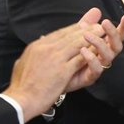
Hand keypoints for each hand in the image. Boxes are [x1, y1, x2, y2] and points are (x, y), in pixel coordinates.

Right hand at [4, 9, 123, 118]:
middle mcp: (46, 48)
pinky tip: (99, 51)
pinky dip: (91, 53)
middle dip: (86, 29)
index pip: (59, 33)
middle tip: (98, 25)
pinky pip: (80, 59)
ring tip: (102, 33)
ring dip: (92, 37)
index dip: (74, 28)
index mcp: (37, 45)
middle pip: (70, 35)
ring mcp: (55, 59)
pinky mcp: (63, 71)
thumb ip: (34, 51)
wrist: (20, 98)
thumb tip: (40, 40)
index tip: (84, 25)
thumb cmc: (21, 84)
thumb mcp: (24, 61)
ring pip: (77, 44)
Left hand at [65, 11, 123, 91]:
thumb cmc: (68, 57)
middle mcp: (103, 56)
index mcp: (103, 46)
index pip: (117, 36)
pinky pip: (97, 69)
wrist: (55, 75)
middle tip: (105, 23)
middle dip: (113, 33)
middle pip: (117, 45)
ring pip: (108, 56)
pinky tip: (83, 50)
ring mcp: (98, 67)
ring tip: (87, 35)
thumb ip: (88, 24)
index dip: (123, 27)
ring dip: (99, 43)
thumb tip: (96, 10)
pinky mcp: (90, 77)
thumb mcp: (77, 36)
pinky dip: (92, 59)